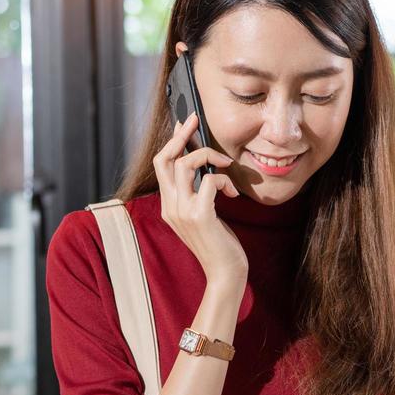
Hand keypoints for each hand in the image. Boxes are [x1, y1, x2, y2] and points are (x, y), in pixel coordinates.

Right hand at [154, 112, 246, 286]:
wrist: (225, 274)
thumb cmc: (219, 244)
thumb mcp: (203, 215)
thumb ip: (197, 193)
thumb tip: (205, 166)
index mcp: (168, 206)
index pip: (161, 165)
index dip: (172, 141)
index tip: (185, 124)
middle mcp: (170, 207)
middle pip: (165, 159)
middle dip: (182, 136)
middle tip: (195, 120)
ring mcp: (182, 212)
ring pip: (185, 165)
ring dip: (209, 156)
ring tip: (227, 166)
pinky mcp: (200, 216)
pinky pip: (209, 180)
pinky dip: (223, 179)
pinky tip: (233, 192)